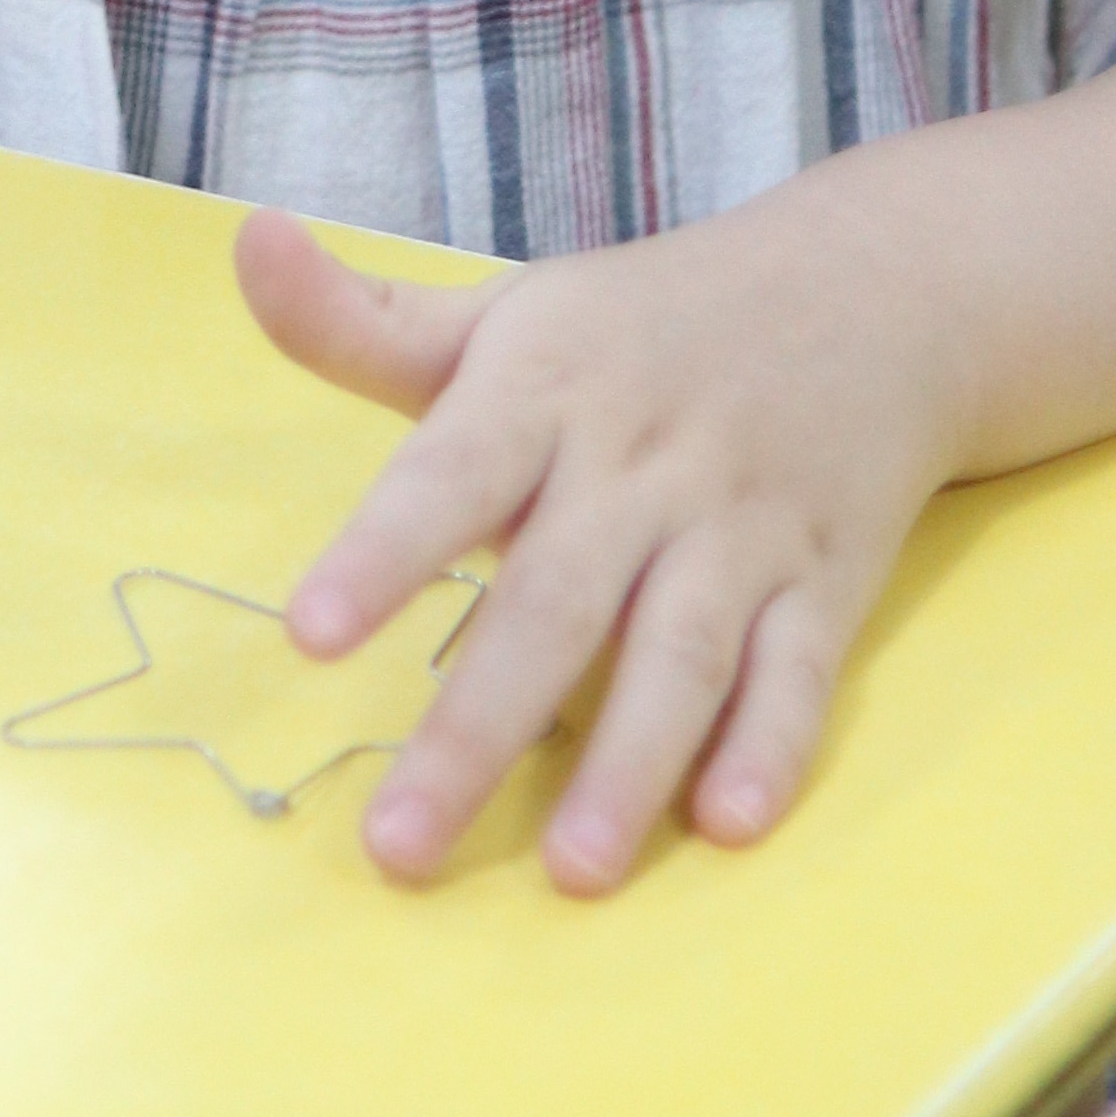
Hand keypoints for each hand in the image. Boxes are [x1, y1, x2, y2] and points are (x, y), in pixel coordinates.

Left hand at [239, 195, 960, 891]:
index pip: (451, 472)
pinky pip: (801, 671)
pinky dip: (771, 746)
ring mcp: (740, 527)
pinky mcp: (828, 580)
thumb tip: (248, 244)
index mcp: (546, 389)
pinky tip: (728, 826)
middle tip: (397, 843)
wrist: (867, 291)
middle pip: (554, 601)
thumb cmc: (641, 327)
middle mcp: (641, 464)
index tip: (309, 636)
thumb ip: (365, 319)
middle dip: (477, 728)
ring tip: (568, 873)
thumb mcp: (505, 312)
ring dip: (627, 764)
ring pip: (680, 654)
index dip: (383, 552)